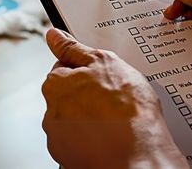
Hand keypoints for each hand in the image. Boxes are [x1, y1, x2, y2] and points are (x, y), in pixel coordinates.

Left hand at [42, 28, 186, 168]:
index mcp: (55, 84)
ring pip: (74, 119)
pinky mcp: (69, 158)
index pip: (63, 68)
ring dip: (89, 117)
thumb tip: (54, 35)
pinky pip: (79, 142)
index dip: (85, 70)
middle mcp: (51, 111)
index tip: (100, 76)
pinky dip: (91, 139)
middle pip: (68, 95)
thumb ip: (73, 47)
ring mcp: (59, 138)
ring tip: (115, 119)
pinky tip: (111, 136)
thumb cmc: (126, 109)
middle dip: (86, 94)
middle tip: (112, 97)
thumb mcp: (103, 61)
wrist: (140, 155)